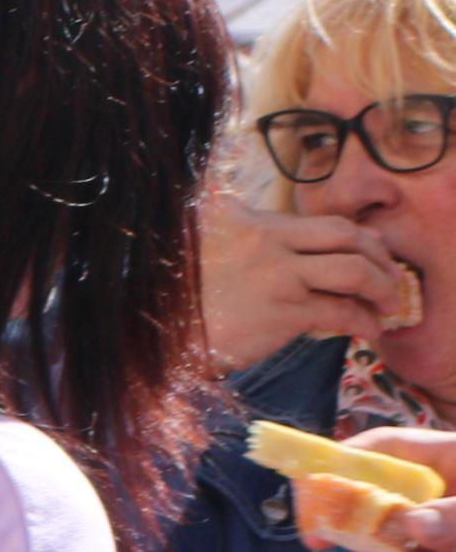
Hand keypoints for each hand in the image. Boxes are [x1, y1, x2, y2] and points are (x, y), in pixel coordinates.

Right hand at [199, 195, 415, 372]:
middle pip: (344, 235)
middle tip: (390, 276)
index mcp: (246, 218)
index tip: (370, 253)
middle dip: (379, 256)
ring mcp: (275, 274)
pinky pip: (342, 312)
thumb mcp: (210, 246)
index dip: (357, 238)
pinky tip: (368, 330)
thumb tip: (323, 240)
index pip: (319, 220)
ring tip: (388, 303)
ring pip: (353, 270)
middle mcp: (263, 238)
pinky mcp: (282, 312)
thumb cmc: (184, 296)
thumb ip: (258, 236)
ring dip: (383, 287)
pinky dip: (365, 321)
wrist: (161, 333)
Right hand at [331, 427, 455, 551]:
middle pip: (379, 502)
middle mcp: (440, 497)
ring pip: (392, 546)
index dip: (346, 461)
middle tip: (321, 543)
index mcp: (450, 460)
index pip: (386, 449)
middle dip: (351, 527)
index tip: (313, 487)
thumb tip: (412, 524)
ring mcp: (445, 535)